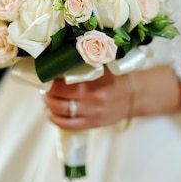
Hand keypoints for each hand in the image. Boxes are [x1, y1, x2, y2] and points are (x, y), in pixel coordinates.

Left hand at [42, 66, 180, 130]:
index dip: (51, 77)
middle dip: (47, 91)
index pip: (66, 80)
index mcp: (96, 79)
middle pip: (60, 97)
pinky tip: (50, 111)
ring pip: (60, 112)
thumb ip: (85, 61)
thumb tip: (60, 56)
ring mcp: (92, 113)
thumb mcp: (104, 64)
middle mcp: (94, 97)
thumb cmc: (116, 77)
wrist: (135, 95)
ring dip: (47, 105)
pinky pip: (67, 125)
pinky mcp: (92, 124)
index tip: (46, 72)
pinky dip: (54, 118)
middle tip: (44, 85)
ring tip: (45, 97)